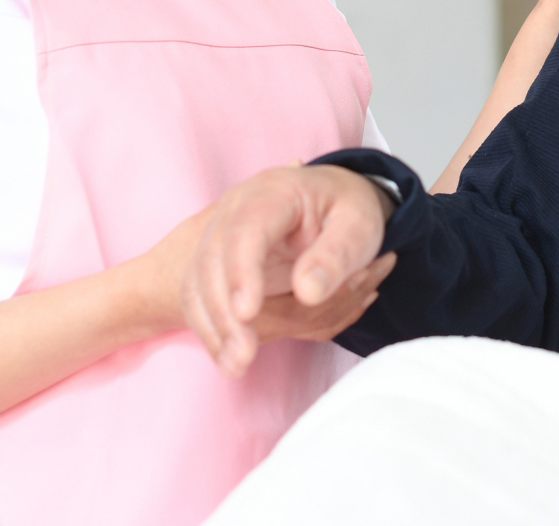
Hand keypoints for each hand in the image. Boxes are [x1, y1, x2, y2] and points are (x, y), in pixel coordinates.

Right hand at [180, 166, 392, 377]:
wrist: (333, 199)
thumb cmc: (347, 209)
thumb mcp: (359, 223)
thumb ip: (337, 255)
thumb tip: (308, 293)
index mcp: (272, 193)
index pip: (246, 230)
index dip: (243, 272)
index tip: (247, 313)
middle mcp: (235, 212)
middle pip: (213, 264)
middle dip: (224, 314)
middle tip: (244, 357)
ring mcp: (220, 238)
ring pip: (199, 285)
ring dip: (215, 329)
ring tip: (237, 365)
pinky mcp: (217, 265)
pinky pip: (200, 300)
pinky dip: (213, 331)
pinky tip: (230, 359)